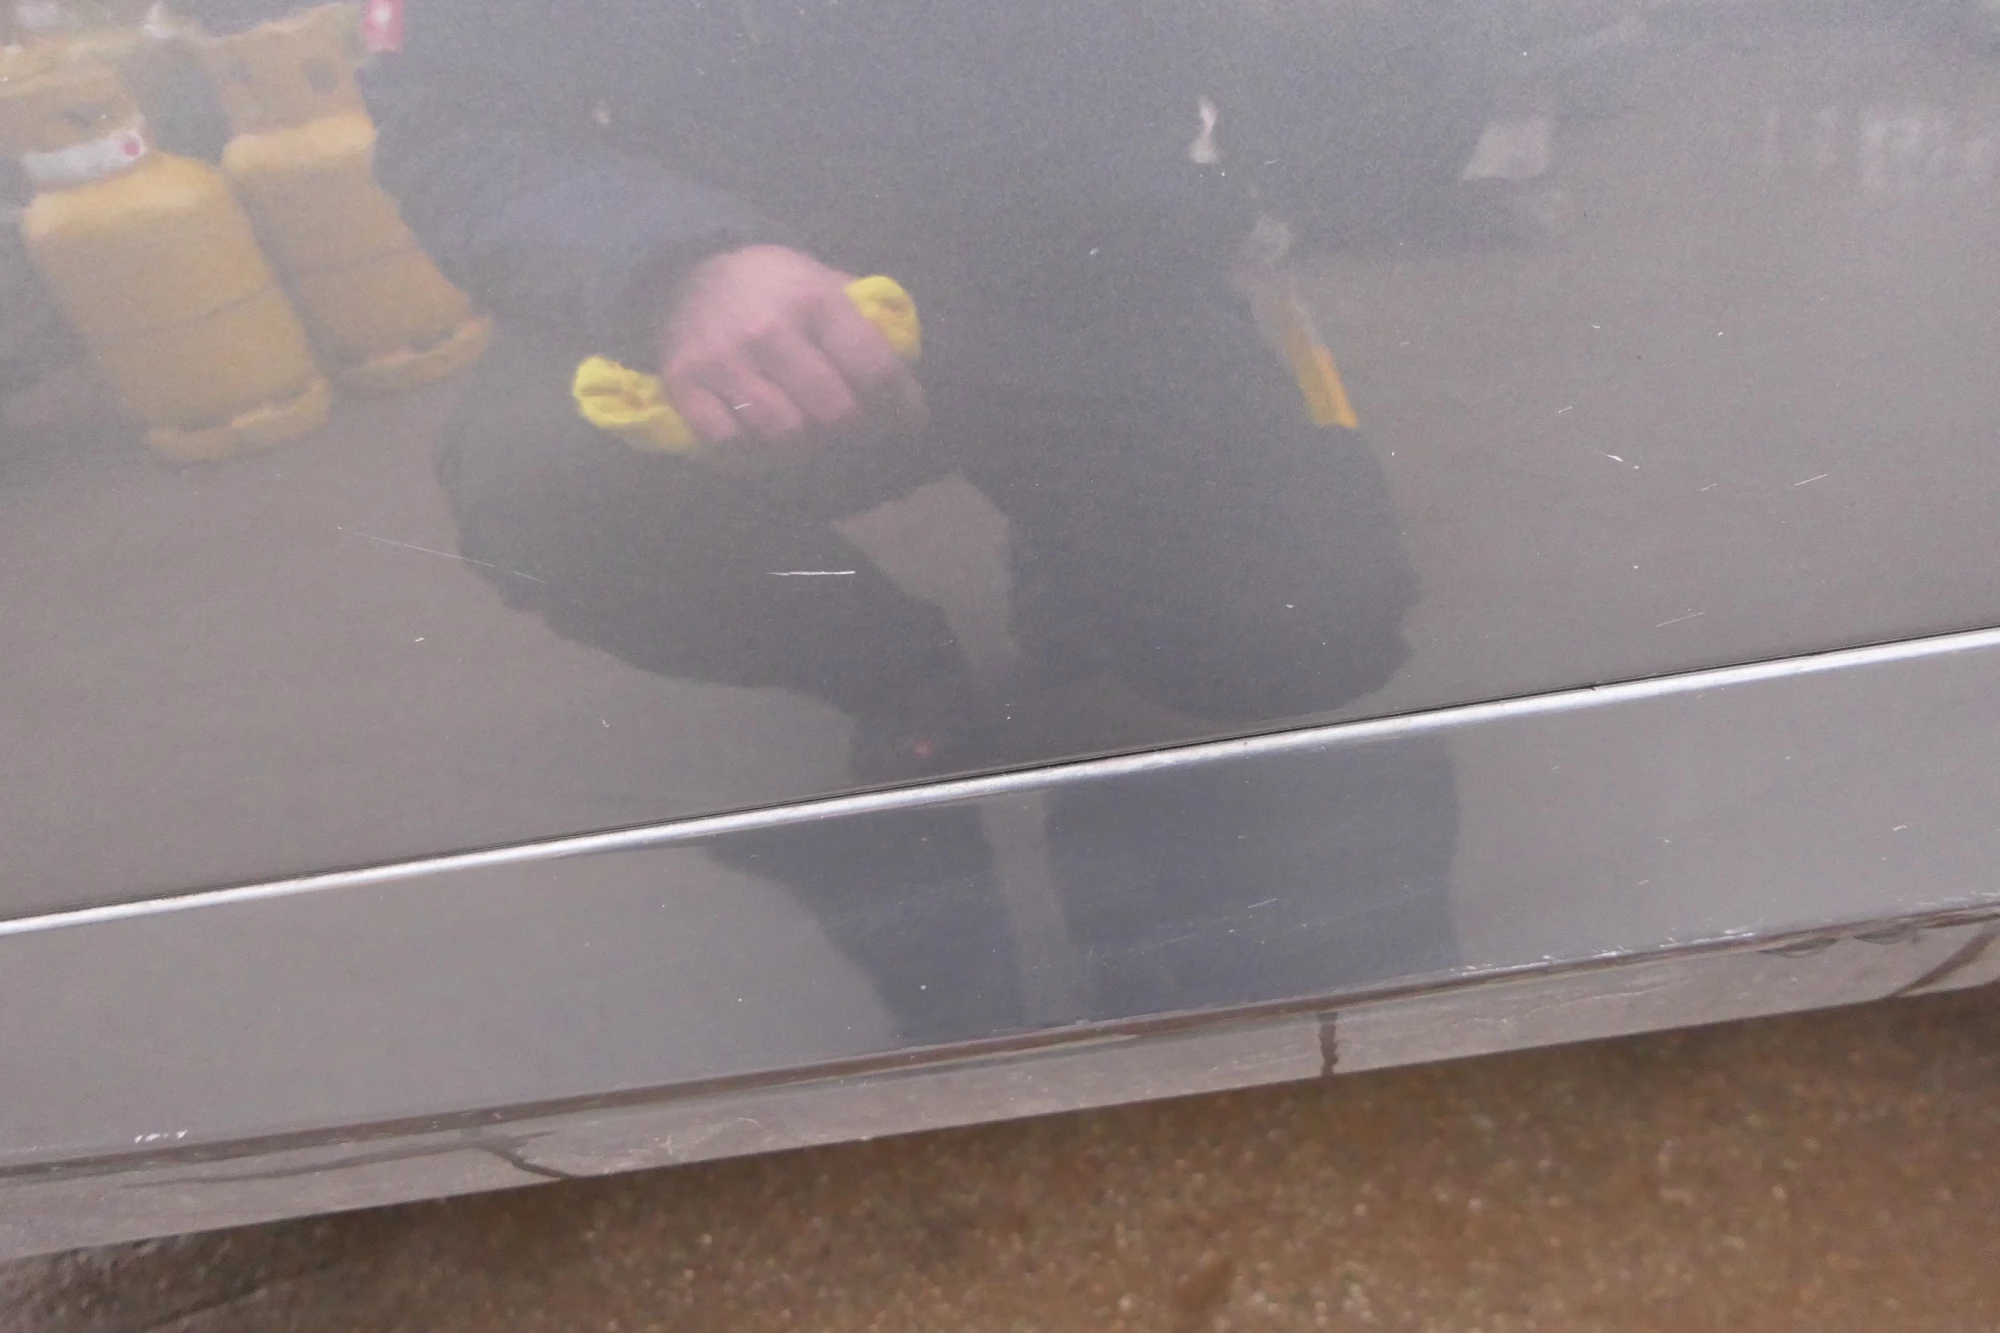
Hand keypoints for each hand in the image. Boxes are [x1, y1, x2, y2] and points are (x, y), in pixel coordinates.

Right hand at [657, 245, 926, 456]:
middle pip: (835, 413)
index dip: (901, 406)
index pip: (874, 371)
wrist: (687, 269)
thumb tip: (907, 372)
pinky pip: (730, 439)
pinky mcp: (683, 383)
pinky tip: (758, 425)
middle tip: (858, 429)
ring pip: (786, 434)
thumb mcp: (823, 280)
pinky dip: (749, 442)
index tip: (909, 421)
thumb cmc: (773, 285)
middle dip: (858, 430)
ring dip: (806, 441)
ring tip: (809, 427)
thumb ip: (865, 321)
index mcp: (815, 300)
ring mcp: (723, 360)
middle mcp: (770, 331)